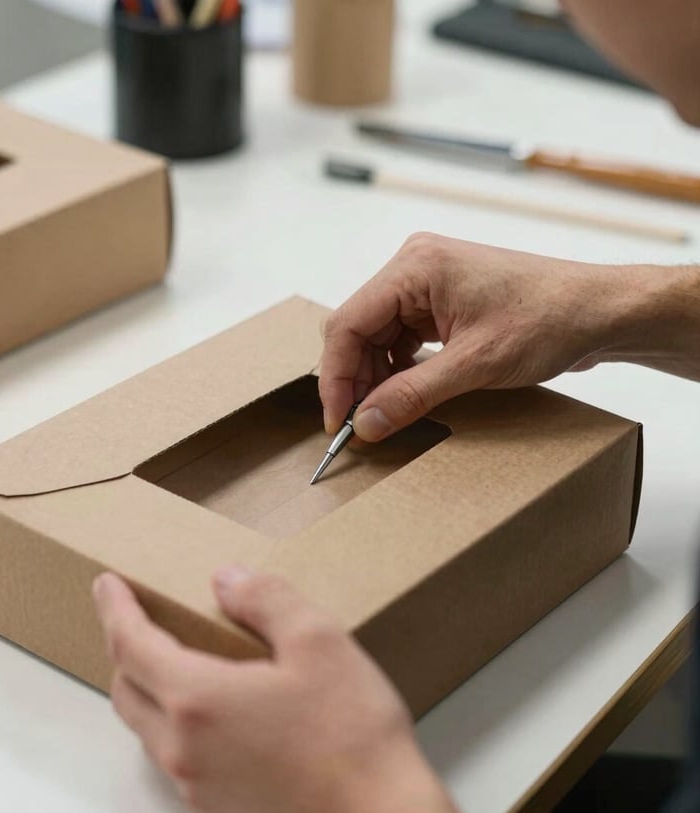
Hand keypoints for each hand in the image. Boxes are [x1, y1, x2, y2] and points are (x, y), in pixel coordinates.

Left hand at [93, 567, 475, 812]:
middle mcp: (182, 747)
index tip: (106, 582)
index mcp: (197, 699)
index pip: (130, 645)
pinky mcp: (218, 806)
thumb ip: (266, 599)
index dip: (114, 608)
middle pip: (126, 688)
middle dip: (124, 646)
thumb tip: (225, 580)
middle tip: (138, 615)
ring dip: (145, 683)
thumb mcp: (318, 641)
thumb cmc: (351, 733)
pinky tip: (212, 704)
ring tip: (173, 653)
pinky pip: (172, 752)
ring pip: (145, 724)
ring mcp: (198, 783)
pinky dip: (171, 716)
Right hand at [319, 233, 694, 440]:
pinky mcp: (441, 301)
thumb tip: (365, 423)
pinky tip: (401, 393)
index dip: (335, 376)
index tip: (338, 420)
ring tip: (381, 413)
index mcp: (415, 267)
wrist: (598, 311)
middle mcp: (414, 267)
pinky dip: (396, 368)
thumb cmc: (548, 321)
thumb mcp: (474, 365)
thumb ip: (411, 394)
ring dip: (374, 375)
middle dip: (353, 378)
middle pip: (358, 328)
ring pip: (376, 335)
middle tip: (358, 424)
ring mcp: (427, 283)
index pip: (349, 323)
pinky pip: (400, 336)